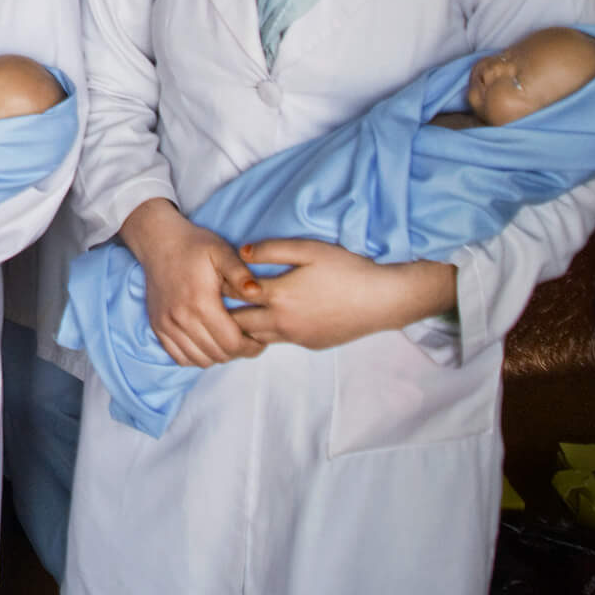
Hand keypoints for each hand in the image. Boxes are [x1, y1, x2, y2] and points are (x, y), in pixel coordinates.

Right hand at [122, 198, 263, 368]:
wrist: (159, 242)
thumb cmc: (195, 246)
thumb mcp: (222, 252)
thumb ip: (240, 273)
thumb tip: (256, 292)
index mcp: (200, 302)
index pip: (232, 343)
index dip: (251, 347)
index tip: (260, 341)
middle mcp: (181, 318)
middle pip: (218, 354)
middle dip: (238, 352)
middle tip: (248, 341)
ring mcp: (166, 324)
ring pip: (200, 360)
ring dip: (218, 356)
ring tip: (229, 342)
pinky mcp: (157, 327)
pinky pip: (180, 357)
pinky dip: (197, 357)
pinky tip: (208, 343)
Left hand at [230, 239, 457, 351]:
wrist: (382, 301)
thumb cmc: (346, 270)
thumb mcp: (308, 250)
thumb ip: (272, 250)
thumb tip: (241, 251)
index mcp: (278, 296)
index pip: (235, 295)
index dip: (221, 286)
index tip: (212, 277)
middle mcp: (282, 322)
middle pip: (239, 323)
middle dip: (224, 313)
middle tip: (216, 300)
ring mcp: (296, 337)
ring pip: (256, 337)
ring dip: (244, 327)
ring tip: (237, 312)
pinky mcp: (310, 345)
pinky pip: (278, 341)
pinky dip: (266, 333)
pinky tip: (269, 319)